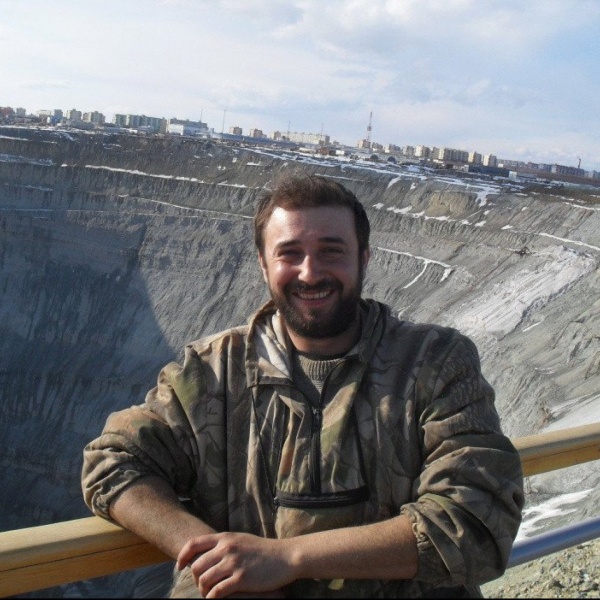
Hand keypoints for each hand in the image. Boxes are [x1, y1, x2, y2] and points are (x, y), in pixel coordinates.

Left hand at [176, 532, 293, 597]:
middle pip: (197, 566)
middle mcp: (227, 548)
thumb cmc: (264, 550)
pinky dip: (213, 598)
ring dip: (203, 591)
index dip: (182, 555)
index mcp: (226, 537)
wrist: (285, 556)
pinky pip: (217, 592)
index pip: (194, 543)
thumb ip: (225, 544)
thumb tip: (206, 553)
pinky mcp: (241, 578)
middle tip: (202, 586)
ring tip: (209, 594)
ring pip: (204, 580)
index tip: (179, 567)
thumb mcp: (241, 540)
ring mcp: (234, 563)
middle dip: (196, 579)